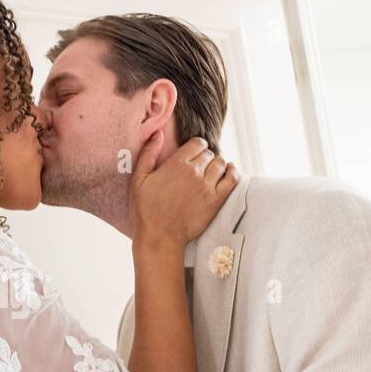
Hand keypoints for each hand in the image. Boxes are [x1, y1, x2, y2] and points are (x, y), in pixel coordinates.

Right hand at [129, 131, 239, 248]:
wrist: (160, 237)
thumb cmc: (145, 210)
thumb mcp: (138, 180)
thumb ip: (148, 154)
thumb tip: (158, 134)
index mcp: (176, 164)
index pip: (197, 143)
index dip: (196, 147)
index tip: (192, 154)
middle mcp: (194, 172)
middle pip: (209, 154)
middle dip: (205, 157)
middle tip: (198, 167)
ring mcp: (207, 186)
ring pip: (221, 164)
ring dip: (217, 165)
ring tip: (210, 173)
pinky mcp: (216, 200)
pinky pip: (232, 179)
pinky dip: (232, 173)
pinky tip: (227, 173)